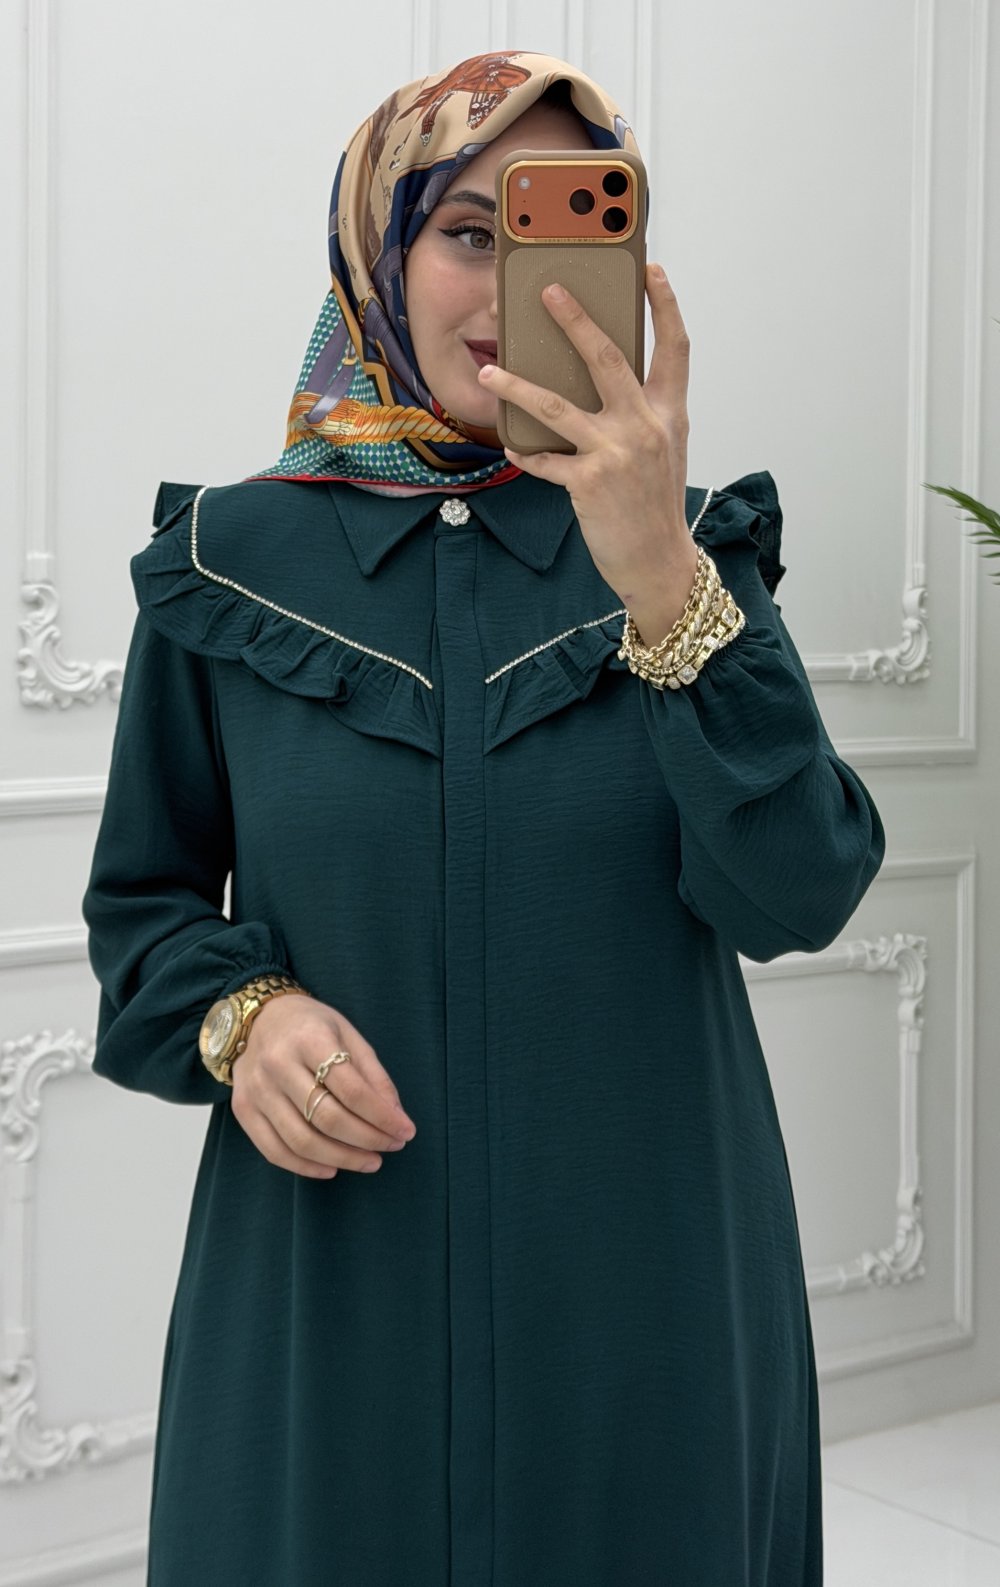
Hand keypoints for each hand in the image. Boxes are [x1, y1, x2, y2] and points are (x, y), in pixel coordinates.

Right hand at [230, 994, 415, 1179]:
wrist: (258, 1017)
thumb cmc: (310, 1026)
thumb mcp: (348, 1035)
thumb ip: (372, 1074)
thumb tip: (395, 1117)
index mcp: (310, 1039)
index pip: (352, 1090)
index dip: (382, 1117)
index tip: (405, 1132)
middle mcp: (278, 1064)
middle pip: (327, 1118)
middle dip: (366, 1140)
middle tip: (391, 1148)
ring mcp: (257, 1089)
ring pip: (301, 1140)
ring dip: (342, 1159)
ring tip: (369, 1162)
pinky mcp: (243, 1109)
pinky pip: (274, 1151)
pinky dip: (305, 1167)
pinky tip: (331, 1168)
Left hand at [478, 261, 696, 637]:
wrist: (659, 562)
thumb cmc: (655, 505)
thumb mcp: (663, 451)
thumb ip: (642, 413)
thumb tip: (598, 380)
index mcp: (670, 413)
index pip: (676, 347)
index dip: (665, 305)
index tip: (651, 269)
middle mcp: (645, 426)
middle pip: (608, 358)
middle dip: (576, 319)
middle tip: (550, 290)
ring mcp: (616, 453)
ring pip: (557, 406)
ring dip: (517, 385)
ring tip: (489, 370)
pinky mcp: (589, 483)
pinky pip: (546, 460)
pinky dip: (526, 454)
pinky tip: (511, 447)